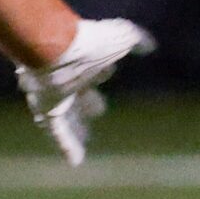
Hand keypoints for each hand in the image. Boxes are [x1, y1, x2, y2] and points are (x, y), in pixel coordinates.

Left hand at [17, 18, 154, 165]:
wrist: (54, 48)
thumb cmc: (89, 41)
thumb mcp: (121, 37)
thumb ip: (136, 39)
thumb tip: (150, 45)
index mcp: (86, 60)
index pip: (95, 68)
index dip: (103, 70)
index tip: (109, 69)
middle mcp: (68, 77)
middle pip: (79, 92)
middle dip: (89, 100)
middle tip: (98, 109)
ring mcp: (55, 96)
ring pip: (65, 114)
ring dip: (76, 126)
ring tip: (86, 137)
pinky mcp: (49, 110)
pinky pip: (57, 131)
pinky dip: (67, 145)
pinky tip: (76, 162)